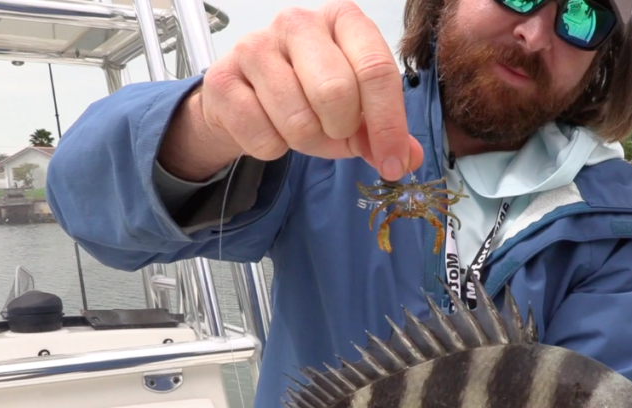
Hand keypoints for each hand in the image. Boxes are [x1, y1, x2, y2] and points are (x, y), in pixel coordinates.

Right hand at [160, 0, 422, 180]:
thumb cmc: (309, 95)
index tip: (393, 163)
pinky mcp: (222, 79)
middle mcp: (298, 23)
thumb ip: (385, 131)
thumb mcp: (357, 108)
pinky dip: (273, 148)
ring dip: (307, 142)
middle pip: (336, 93)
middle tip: (336, 134)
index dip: (388, 125)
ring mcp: (255, 46)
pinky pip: (263, 137)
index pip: (376, 70)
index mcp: (344, 20)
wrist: (245, 97)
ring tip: (302, 128)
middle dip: (341, 131)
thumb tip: (409, 158)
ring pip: (298, 121)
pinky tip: (270, 128)